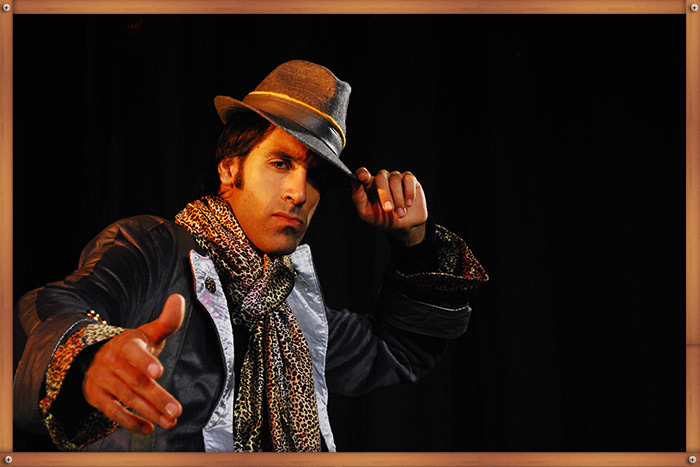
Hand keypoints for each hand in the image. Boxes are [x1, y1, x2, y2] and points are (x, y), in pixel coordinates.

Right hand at [82, 294, 184, 434]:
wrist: (96, 357)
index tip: (159, 371)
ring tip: (170, 421)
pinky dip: (131, 422)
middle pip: (136, 382)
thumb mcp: (148, 332)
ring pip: (127, 398)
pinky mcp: (97, 397)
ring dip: (150, 412)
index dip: (145, 361)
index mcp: (126, 344)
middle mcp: (112, 362)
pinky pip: (113, 412)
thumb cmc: (132, 346)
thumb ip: (167, 321)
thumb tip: (179, 299)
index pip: (134, 352)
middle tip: (176, 411)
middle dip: (157, 397)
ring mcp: (103, 381)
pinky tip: (149, 428)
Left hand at [351, 167, 427, 246]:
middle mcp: (382, 179)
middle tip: (389, 209)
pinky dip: (409, 193)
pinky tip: (409, 204)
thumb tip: (354, 182)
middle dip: (385, 195)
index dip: (362, 173)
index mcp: (369, 186)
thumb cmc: (384, 219)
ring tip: (400, 213)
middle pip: (381, 177)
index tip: (363, 177)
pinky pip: (408, 179)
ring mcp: (396, 178)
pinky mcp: (409, 179)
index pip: (362, 173)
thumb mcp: (368, 214)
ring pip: (395, 180)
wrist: (405, 225)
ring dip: (398, 199)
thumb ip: (358, 198)